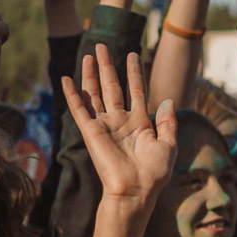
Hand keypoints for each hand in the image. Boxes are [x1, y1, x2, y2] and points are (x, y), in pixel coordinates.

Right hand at [62, 45, 176, 209]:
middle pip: (112, 87)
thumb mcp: (168, 145)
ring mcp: (105, 125)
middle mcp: (120, 121)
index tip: (133, 55)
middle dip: (108, 66)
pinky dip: (73, 94)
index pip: (136, 91)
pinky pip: (79, 110)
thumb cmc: (154, 173)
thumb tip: (169, 99)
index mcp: (139, 123)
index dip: (134, 73)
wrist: (135, 191)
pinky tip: (67, 79)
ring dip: (91, 74)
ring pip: (95, 93)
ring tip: (89, 54)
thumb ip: (168, 122)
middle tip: (102, 46)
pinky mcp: (91, 132)